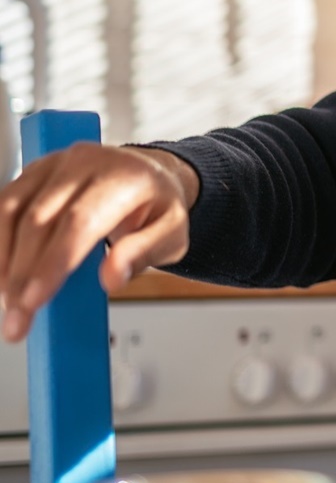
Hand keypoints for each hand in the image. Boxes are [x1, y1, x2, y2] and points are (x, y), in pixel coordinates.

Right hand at [0, 145, 197, 341]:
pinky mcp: (32, 172)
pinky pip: (4, 206)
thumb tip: (112, 278)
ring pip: (12, 211)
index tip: (34, 301)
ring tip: (8, 302)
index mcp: (124, 177)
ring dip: (3, 262)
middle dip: (22, 275)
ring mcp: (54, 164)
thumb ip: (144, 253)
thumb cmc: (158, 206)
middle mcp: (84, 163)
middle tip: (17, 319)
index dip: (52, 263)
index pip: (80, 221)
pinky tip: (3, 274)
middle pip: (39, 220)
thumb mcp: (172, 233)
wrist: (148, 174)